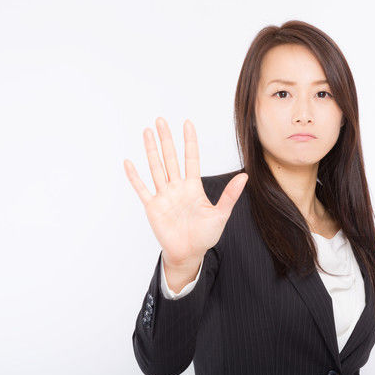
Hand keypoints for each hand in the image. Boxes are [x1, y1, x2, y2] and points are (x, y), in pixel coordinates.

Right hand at [124, 117, 247, 271]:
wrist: (189, 253)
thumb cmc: (205, 235)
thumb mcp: (221, 214)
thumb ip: (230, 195)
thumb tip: (245, 176)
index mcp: (193, 187)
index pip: (191, 158)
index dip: (189, 141)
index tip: (187, 123)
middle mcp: (177, 187)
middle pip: (170, 158)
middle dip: (166, 139)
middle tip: (160, 120)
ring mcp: (164, 196)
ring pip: (156, 168)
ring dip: (151, 150)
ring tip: (147, 132)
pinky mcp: (153, 207)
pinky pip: (142, 189)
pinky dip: (135, 176)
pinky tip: (129, 162)